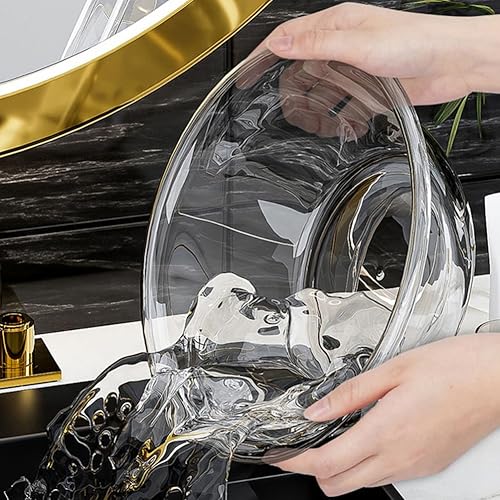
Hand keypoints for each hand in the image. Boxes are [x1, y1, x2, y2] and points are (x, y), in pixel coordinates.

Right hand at [253, 3, 499, 104]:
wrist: (453, 63)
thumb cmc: (415, 43)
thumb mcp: (358, 43)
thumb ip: (317, 45)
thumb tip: (280, 44)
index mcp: (337, 25)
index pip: (289, 37)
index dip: (264, 55)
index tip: (246, 73)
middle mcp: (343, 45)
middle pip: (302, 68)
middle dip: (291, 90)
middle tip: (284, 110)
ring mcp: (355, 67)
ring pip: (322, 89)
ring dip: (316, 107)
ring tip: (312, 123)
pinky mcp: (369, 87)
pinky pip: (344, 104)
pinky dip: (339, 116)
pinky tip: (341, 125)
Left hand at [276, 334, 499, 496]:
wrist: (495, 379)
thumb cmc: (452, 369)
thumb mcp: (392, 371)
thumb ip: (349, 394)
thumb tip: (316, 410)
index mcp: (386, 431)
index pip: (326, 463)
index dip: (296, 461)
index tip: (282, 452)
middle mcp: (400, 458)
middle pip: (338, 485)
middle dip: (314, 469)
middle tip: (306, 442)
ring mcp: (416, 467)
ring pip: (362, 483)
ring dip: (340, 466)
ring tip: (336, 434)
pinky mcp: (428, 466)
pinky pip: (387, 476)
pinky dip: (367, 463)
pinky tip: (368, 435)